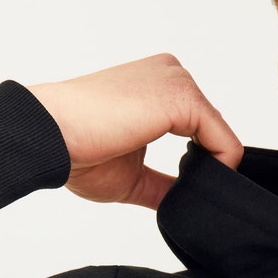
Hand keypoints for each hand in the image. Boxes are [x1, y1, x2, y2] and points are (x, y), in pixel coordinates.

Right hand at [22, 53, 242, 209]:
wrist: (50, 135)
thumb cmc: (76, 149)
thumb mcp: (132, 174)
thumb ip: (163, 183)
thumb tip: (183, 202)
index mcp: (156, 85)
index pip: (199, 125)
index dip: (196, 162)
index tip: (175, 184)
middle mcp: (170, 74)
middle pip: (213, 130)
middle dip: (203, 165)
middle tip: (175, 187)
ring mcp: (177, 82)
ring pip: (221, 136)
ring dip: (208, 169)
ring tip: (176, 184)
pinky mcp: (183, 98)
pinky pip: (227, 144)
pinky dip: (219, 170)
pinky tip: (189, 180)